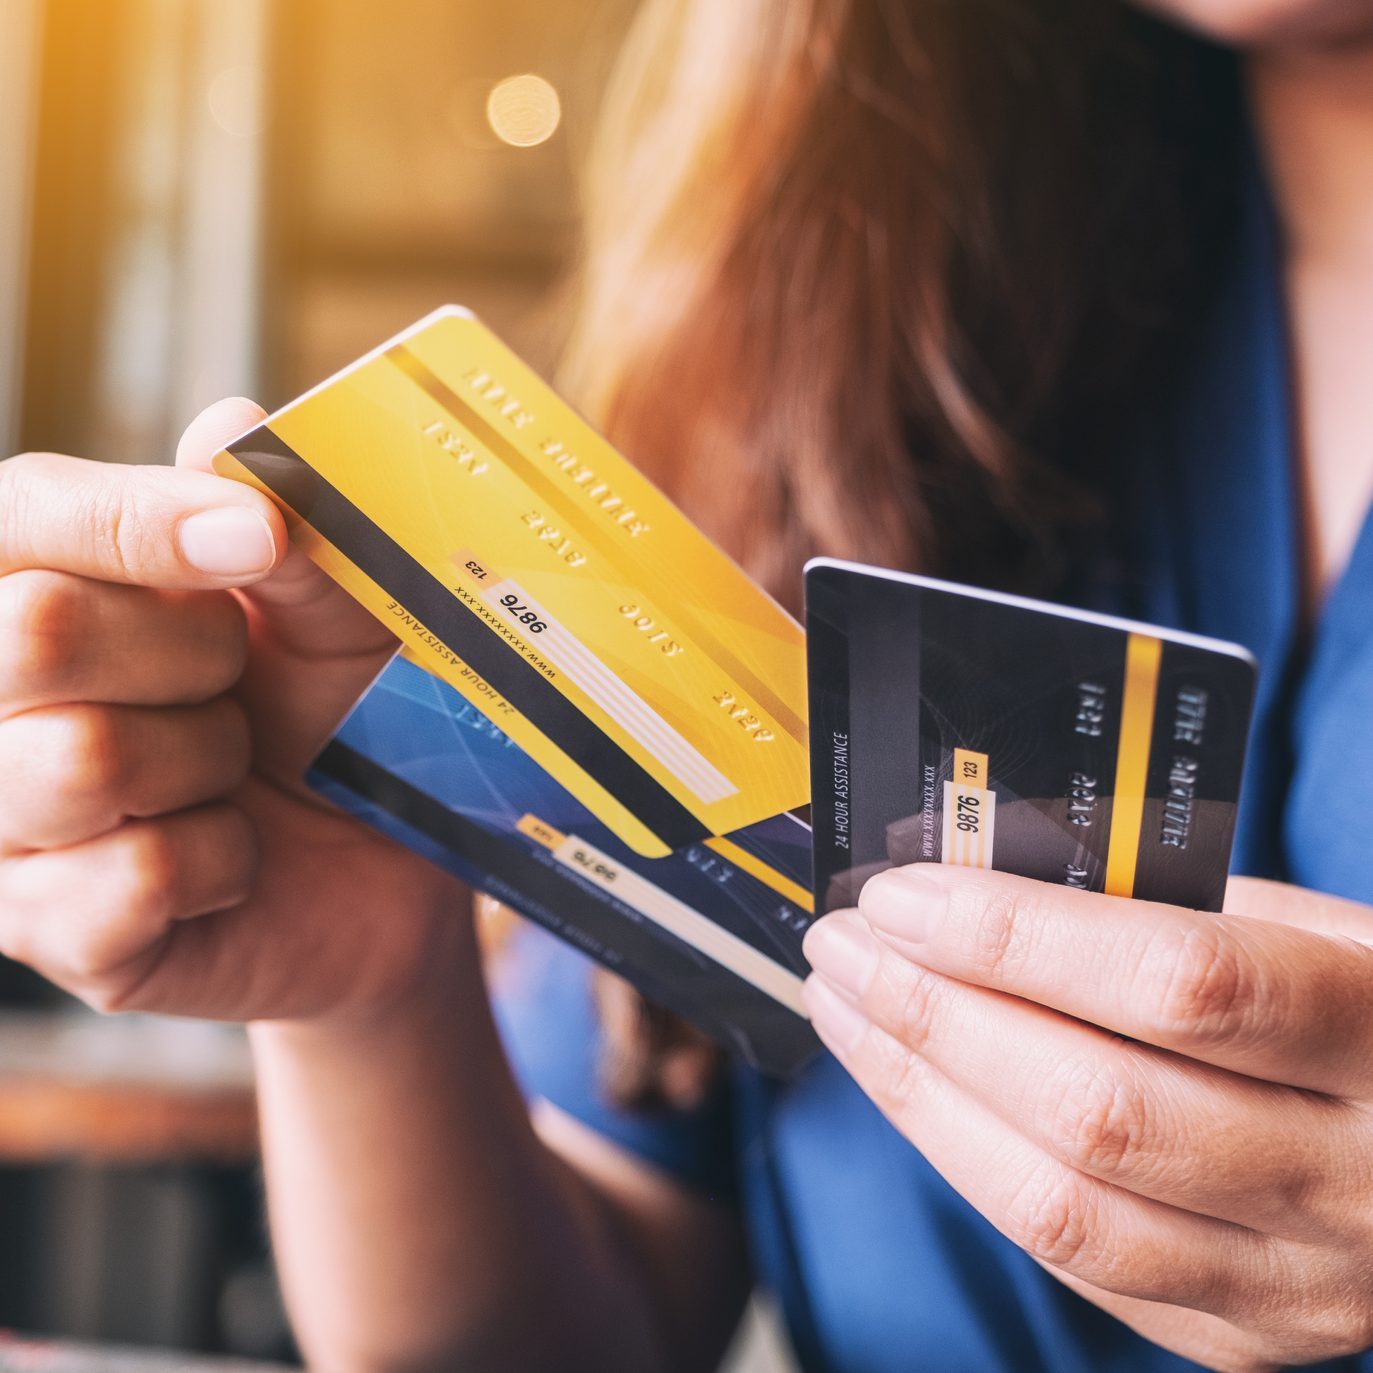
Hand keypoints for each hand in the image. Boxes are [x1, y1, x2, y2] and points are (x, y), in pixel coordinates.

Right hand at [0, 401, 466, 1022]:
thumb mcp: (335, 612)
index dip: (140, 520)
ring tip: (237, 771)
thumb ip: (287, 523)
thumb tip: (232, 427)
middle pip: (31, 632)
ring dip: (209, 761)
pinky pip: (134, 880)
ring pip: (82, 761)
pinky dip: (224, 860)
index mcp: (42, 582)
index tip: (259, 539)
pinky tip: (235, 856)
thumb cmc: (339, 711)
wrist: (382, 858)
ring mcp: (1, 821)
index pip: (21, 512)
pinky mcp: (47, 931)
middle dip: (190, 654)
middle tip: (241, 679)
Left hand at [802, 866, 1372, 1371]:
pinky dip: (969, 1162)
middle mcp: (1356, 1186)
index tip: (903, 894)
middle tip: (843, 944)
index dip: (1016, 939)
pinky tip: (913, 1088)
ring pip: (1063, 1208)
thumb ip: (1176, 907)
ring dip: (920, 1097)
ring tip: (846, 1009)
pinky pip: (1071, 1258)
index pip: (1179, 988)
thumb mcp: (1323, 928)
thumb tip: (990, 879)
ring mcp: (1296, 1285)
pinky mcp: (1238, 1336)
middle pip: (1096, 1111)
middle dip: (934, 1017)